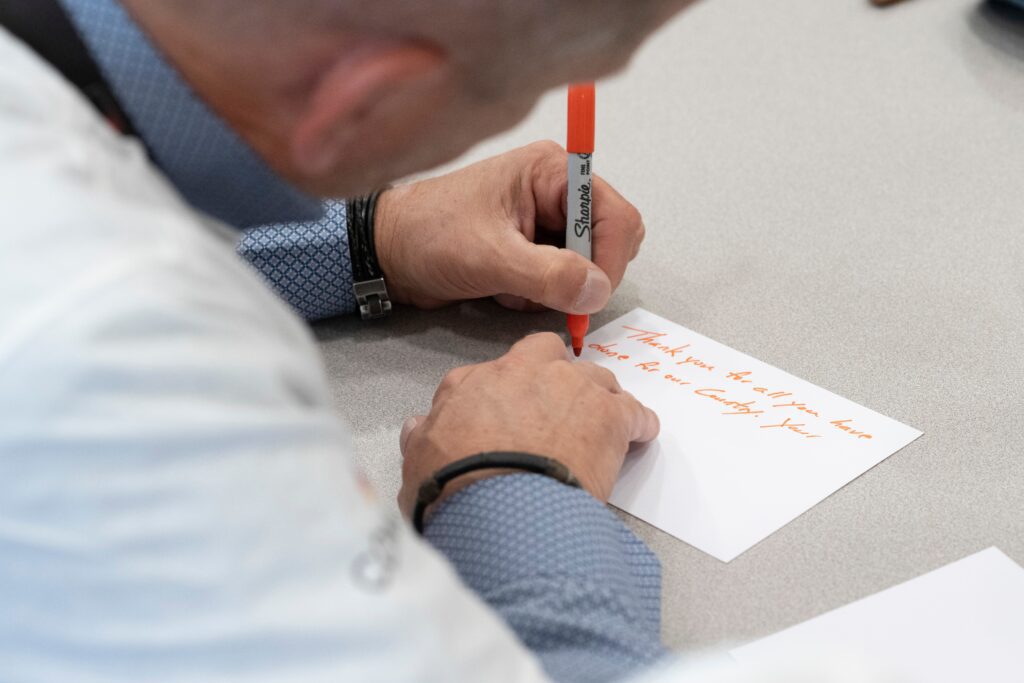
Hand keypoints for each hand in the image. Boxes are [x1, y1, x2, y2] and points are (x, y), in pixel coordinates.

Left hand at [374, 141, 644, 312]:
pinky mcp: (532, 249)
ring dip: (555, 290)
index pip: (615, 215)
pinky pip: (561, 282)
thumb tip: (597, 291)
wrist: (386, 252)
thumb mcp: (489, 257)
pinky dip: (539, 296)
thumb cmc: (428, 236)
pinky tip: (502, 290)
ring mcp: (545, 222)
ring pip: (585, 268)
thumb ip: (548, 275)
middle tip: (544, 293)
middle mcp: (554, 192)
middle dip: (579, 277)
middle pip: (606, 243)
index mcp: (551, 172)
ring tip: (510, 287)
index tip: (589, 295)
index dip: (611, 258)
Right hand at [397, 333, 659, 516]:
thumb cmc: (454, 485)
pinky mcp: (610, 416)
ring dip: (597, 399)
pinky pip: (634, 412)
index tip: (513, 411)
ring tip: (599, 428)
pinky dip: (638, 424)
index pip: (493, 372)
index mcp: (474, 381)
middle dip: (557, 375)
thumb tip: (418, 426)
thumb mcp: (418, 459)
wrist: (500, 505)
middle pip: (550, 355)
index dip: (507, 392)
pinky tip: (639, 437)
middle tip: (559, 408)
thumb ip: (422, 435)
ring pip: (596, 379)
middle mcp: (524, 373)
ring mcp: (572, 389)